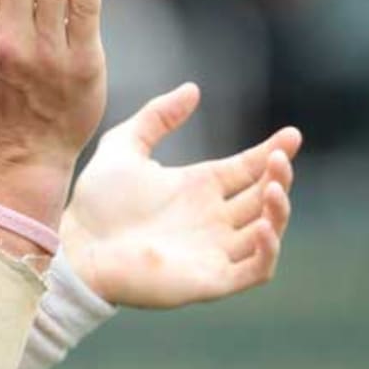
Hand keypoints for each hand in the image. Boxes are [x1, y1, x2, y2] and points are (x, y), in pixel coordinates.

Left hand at [60, 83, 300, 307]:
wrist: (76, 245)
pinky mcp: (210, 279)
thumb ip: (157, 116)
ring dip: (280, 211)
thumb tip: (193, 89)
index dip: (272, 152)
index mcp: (197, 187)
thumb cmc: (96, 202)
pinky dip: (268, 250)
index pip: (247, 169)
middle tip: (280, 158)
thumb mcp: (124, 145)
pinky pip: (255, 270)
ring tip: (276, 187)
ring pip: (267, 232)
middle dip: (279, 176)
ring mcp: (214, 250)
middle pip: (263, 197)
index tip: (292, 135)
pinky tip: (264, 226)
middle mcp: (212, 218)